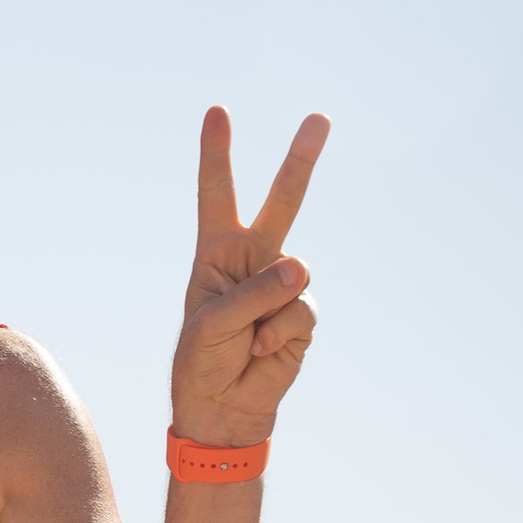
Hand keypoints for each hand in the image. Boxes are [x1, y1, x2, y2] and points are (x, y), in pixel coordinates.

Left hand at [170, 107, 327, 451]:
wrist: (223, 411)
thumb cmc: (202, 364)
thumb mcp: (212, 324)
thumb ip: (254, 291)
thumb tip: (303, 268)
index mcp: (216, 253)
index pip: (217, 195)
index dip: (217, 155)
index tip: (217, 112)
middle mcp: (253, 260)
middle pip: (281, 202)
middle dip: (300, 160)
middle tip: (320, 118)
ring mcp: (282, 285)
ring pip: (295, 270)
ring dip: (267, 306)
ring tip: (245, 338)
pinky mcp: (303, 313)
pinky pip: (302, 309)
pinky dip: (281, 332)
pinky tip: (262, 350)